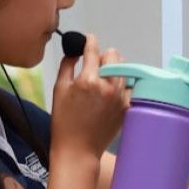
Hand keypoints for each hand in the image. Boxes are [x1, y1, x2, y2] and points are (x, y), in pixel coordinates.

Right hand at [51, 34, 128, 159]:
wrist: (78, 149)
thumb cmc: (64, 122)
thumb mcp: (59, 89)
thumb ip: (68, 65)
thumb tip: (74, 51)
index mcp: (89, 80)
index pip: (94, 49)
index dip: (90, 41)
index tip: (89, 39)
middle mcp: (108, 86)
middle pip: (114, 55)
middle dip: (103, 56)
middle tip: (94, 66)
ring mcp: (120, 97)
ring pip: (124, 69)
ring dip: (114, 69)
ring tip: (102, 80)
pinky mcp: (127, 107)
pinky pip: (129, 86)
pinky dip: (121, 85)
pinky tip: (110, 93)